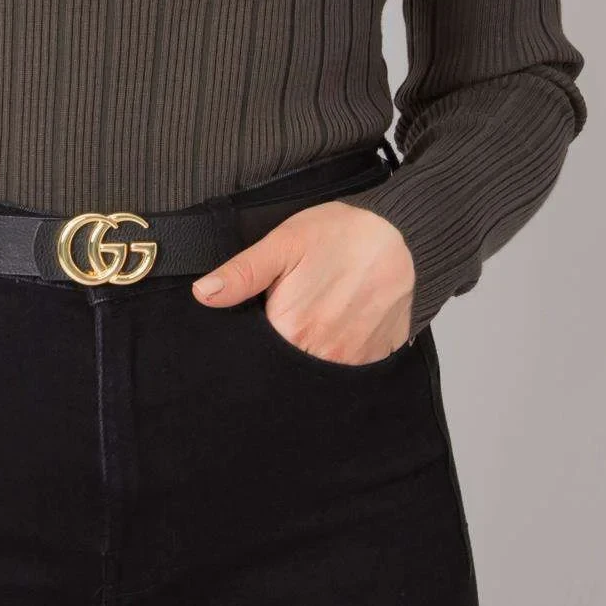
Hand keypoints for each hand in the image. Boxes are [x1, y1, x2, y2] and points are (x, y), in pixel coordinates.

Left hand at [192, 199, 415, 363]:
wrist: (402, 236)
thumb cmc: (340, 234)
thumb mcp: (283, 243)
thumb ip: (242, 273)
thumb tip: (203, 294)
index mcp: (291, 329)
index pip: (255, 355)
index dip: (252, 341)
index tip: (260, 319)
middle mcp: (321, 354)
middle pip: (285, 366)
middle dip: (278, 349)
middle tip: (291, 313)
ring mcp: (351, 361)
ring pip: (315, 371)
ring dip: (309, 352)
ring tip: (316, 317)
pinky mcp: (375, 359)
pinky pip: (347, 370)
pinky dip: (338, 355)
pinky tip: (338, 327)